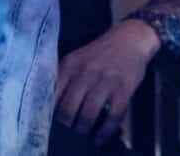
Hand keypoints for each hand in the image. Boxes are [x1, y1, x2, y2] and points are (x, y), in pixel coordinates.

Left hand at [53, 19, 158, 143]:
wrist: (130, 38)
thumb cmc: (100, 53)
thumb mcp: (76, 60)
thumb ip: (64, 79)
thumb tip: (51, 110)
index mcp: (69, 65)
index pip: (52, 96)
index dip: (49, 116)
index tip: (49, 127)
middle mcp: (85, 72)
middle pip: (68, 109)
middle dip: (65, 129)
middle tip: (65, 138)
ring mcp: (105, 80)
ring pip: (88, 114)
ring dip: (83, 132)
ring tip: (81, 140)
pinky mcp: (123, 88)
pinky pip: (113, 115)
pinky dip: (105, 131)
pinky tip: (100, 138)